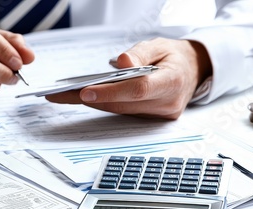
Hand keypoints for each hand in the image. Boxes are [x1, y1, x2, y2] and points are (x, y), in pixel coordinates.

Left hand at [45, 37, 211, 119]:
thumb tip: (121, 63)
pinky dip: (103, 104)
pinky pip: (123, 113)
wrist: (193, 72)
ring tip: (63, 96)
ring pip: (119, 111)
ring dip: (91, 103)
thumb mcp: (160, 45)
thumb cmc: (174, 56)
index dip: (110, 92)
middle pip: (122, 104)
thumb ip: (140, 53)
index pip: (138, 90)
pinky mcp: (151, 120)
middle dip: (89, 99)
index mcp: (173, 81)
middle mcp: (167, 103)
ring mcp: (160, 115)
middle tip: (60, 94)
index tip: (84, 91)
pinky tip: (83, 98)